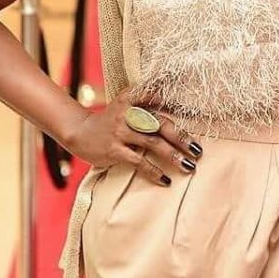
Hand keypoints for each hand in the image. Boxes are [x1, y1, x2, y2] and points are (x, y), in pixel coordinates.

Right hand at [64, 88, 202, 185]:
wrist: (80, 132)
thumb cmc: (111, 119)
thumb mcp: (126, 104)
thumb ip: (147, 104)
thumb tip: (177, 110)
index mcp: (133, 98)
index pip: (158, 98)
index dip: (177, 105)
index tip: (198, 113)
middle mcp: (128, 113)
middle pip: (161, 123)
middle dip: (181, 137)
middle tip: (198, 149)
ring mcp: (121, 131)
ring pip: (153, 143)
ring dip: (174, 155)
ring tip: (190, 166)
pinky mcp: (115, 149)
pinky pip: (138, 161)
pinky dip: (153, 171)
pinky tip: (166, 179)